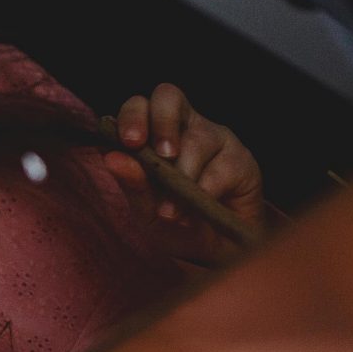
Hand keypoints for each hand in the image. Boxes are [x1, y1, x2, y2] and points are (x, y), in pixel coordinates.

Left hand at [106, 83, 264, 252]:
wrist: (215, 253)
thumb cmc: (175, 224)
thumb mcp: (146, 210)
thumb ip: (133, 184)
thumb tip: (112, 158)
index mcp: (152, 133)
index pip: (140, 105)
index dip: (133, 116)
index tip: (129, 142)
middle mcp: (183, 127)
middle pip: (169, 97)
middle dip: (162, 124)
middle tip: (162, 156)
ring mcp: (214, 138)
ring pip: (197, 139)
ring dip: (183, 176)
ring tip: (172, 211)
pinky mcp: (240, 159)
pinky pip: (221, 167)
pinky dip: (204, 191)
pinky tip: (196, 211)